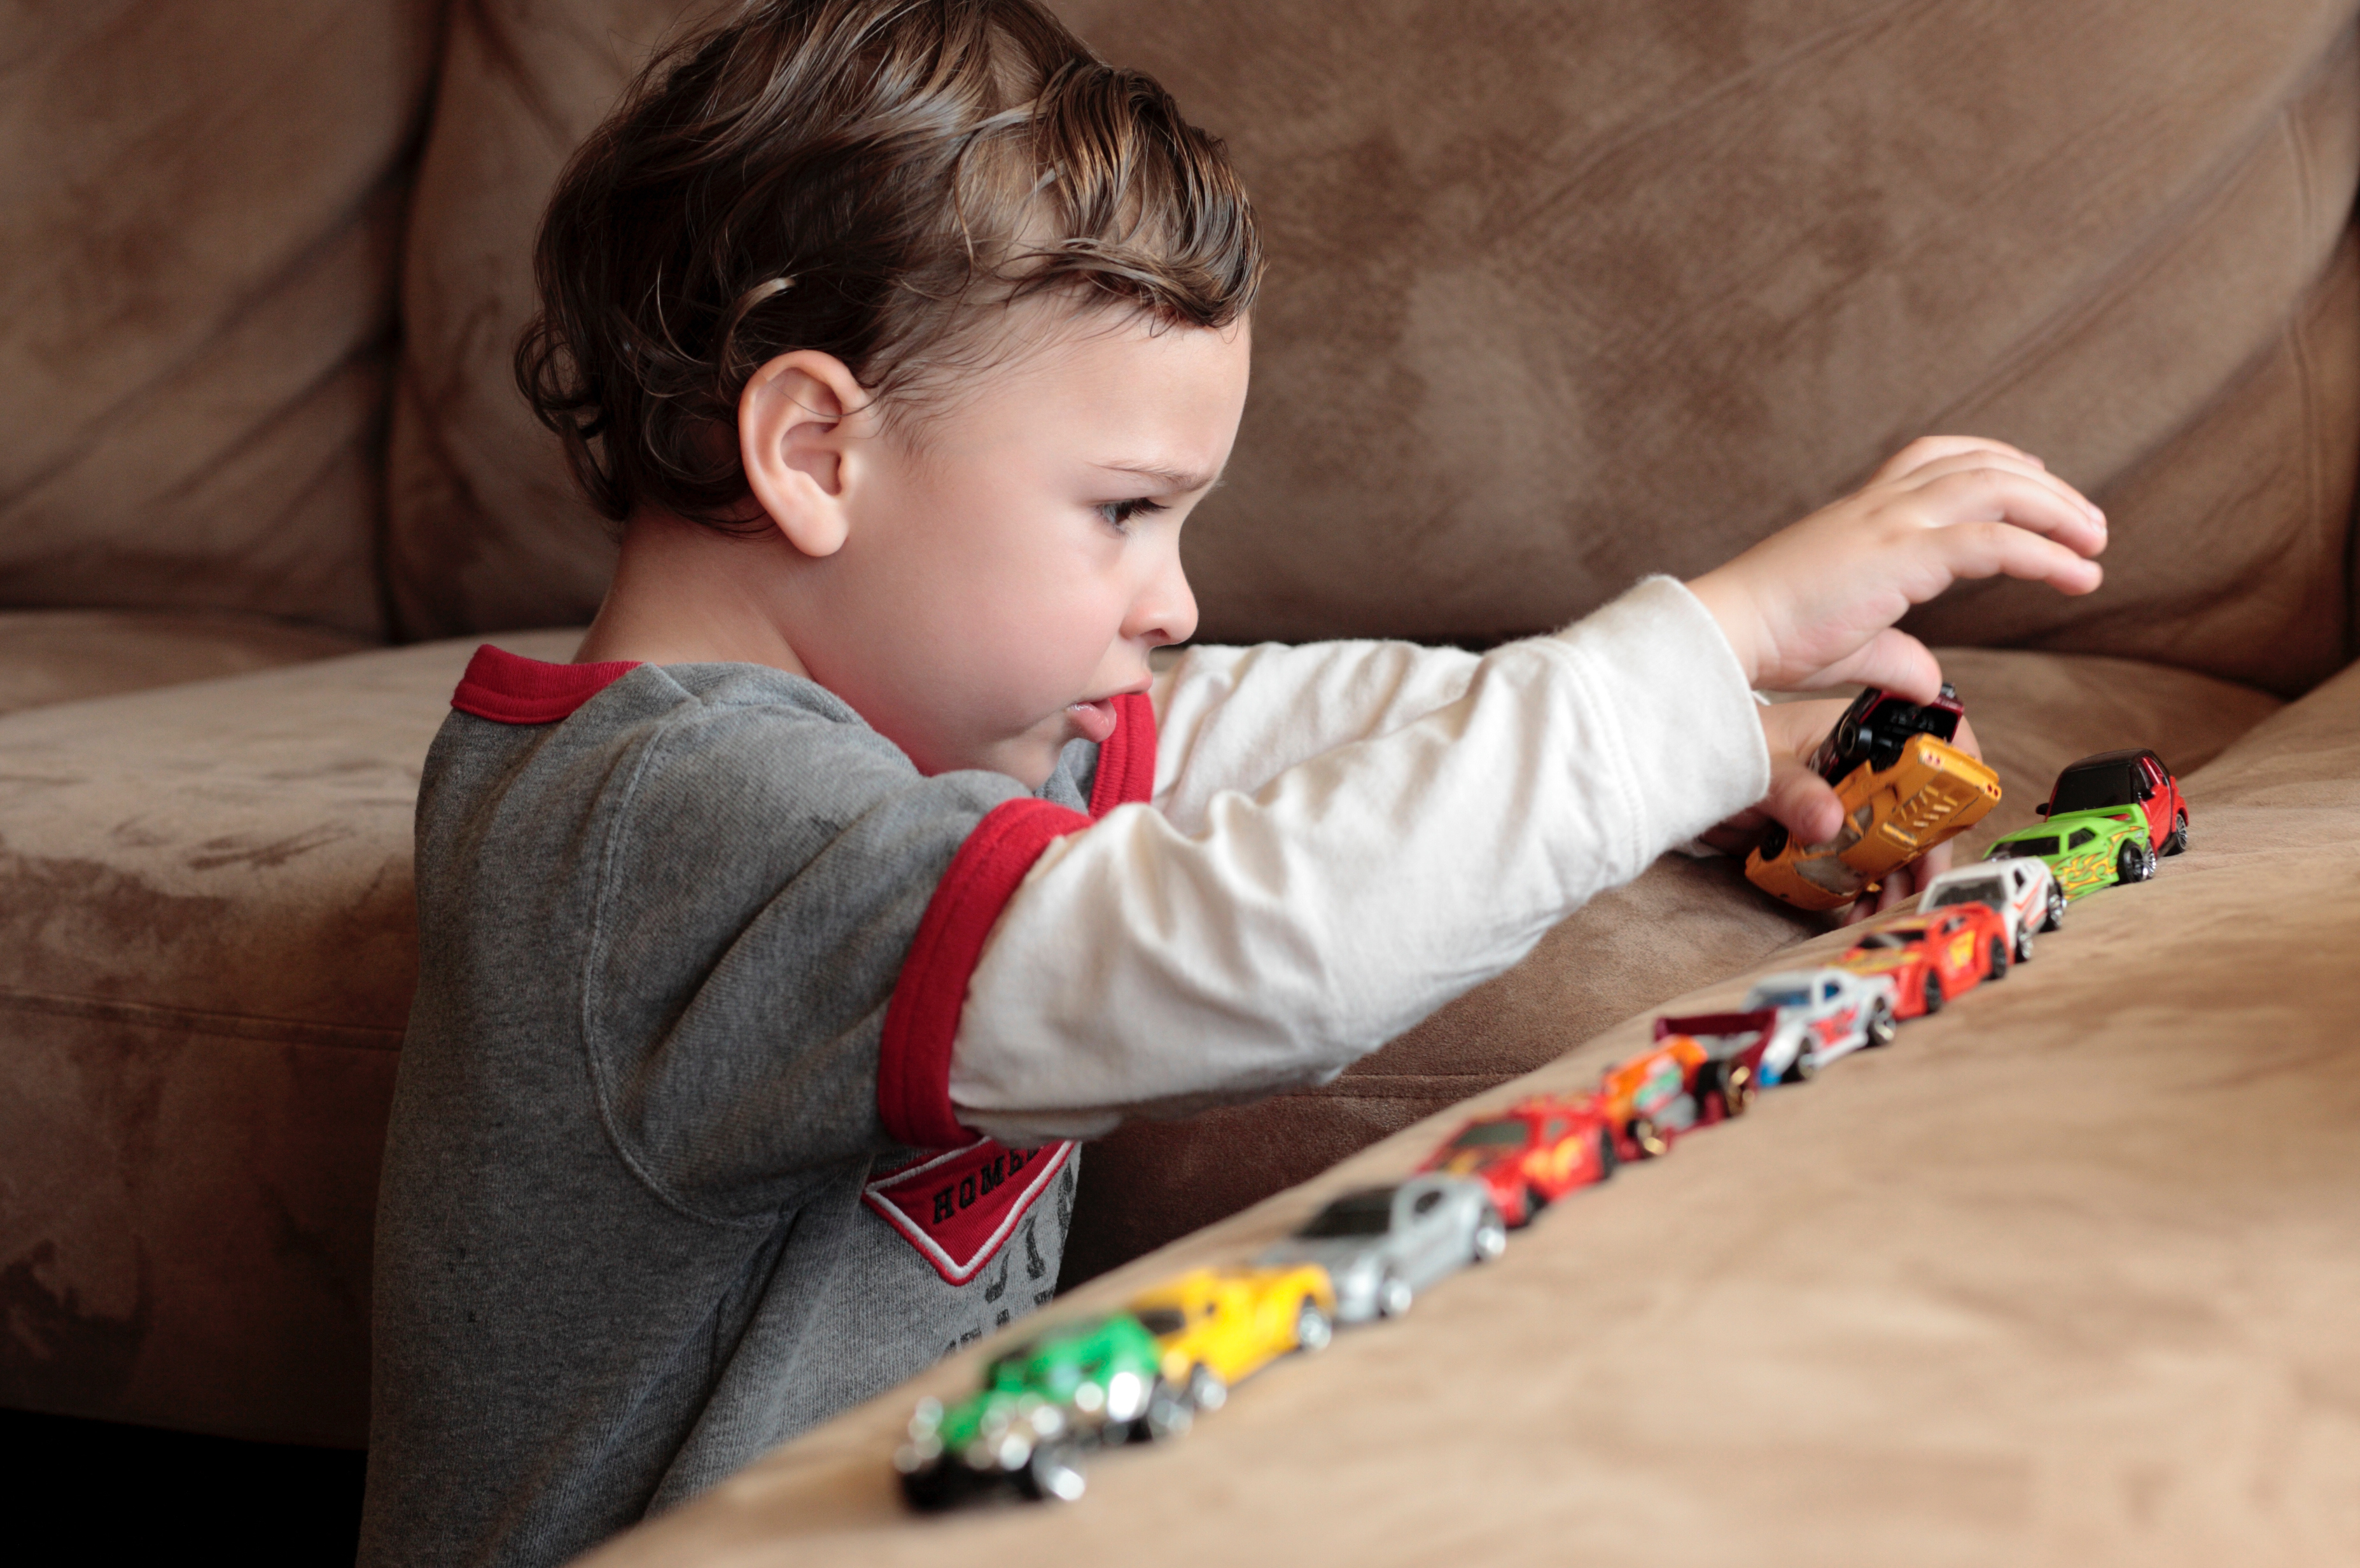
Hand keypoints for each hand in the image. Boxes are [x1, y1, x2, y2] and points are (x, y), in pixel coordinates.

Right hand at [1685, 436, 2104, 701]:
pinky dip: (2045, 554)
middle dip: (2045, 487)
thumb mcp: (1848, 642)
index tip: (2033, 477)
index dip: (1994, 460)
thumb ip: (1895, 654)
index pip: (1936, 458)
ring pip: (1997, 488)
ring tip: (2094, 543)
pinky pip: (1993, 542)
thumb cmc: (1770, 636)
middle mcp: (1880, 506)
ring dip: (2058, 510)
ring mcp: (1891, 524)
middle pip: (1981, 464)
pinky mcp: (1901, 557)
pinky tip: (2077, 574)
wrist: (1726, 632)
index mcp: (1862, 513)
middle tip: (2088, 523)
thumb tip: (1928, 680)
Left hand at [1697, 698, 1983, 925]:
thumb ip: (1792, 791)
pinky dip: (1862, 888)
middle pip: (1916, 810)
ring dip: (1893, 879)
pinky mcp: (1827, 834)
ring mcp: (1846, 803)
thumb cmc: (1729, 748)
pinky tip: (1854, 912)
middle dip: (1923, 852)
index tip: (1956, 822)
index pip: (1926, 746)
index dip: (1951, 780)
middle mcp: (1860, 769)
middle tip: (1916, 891)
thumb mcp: (1760, 767)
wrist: (1687, 771)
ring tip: (1880, 911)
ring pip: (1891, 843)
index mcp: (1857, 735)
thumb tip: (1828, 821)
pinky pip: (1858, 863)